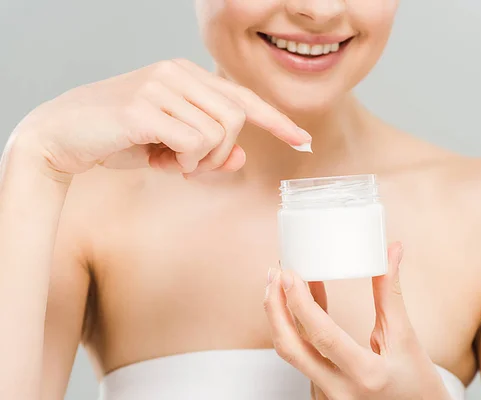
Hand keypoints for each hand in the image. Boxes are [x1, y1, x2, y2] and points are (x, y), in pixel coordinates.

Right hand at [10, 58, 310, 178]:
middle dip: (224, 152)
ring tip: (171, 162)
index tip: (302, 140)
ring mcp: (161, 86)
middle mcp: (178, 72)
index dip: (277, 120)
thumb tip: (242, 158)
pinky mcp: (144, 106)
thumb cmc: (120, 139)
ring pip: (220, 131)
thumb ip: (209, 150)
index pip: (243, 96)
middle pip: (238, 116)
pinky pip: (194, 140)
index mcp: (187, 76)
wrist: (62, 135)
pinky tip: (160, 161)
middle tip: (194, 167)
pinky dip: (185, 161)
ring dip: (203, 160)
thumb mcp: (172, 148)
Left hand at [264, 243, 451, 399]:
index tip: (289, 274)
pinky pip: (302, 358)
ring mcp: (327, 398)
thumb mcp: (406, 338)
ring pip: (292, 353)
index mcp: (366, 375)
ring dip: (281, 317)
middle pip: (291, 348)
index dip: (300, 302)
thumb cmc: (418, 383)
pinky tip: (298, 305)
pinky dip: (297, 329)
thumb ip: (390, 294)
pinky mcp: (321, 396)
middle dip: (274, 308)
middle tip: (274, 274)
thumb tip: (391, 251)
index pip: (322, 335)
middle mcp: (340, 391)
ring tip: (280, 283)